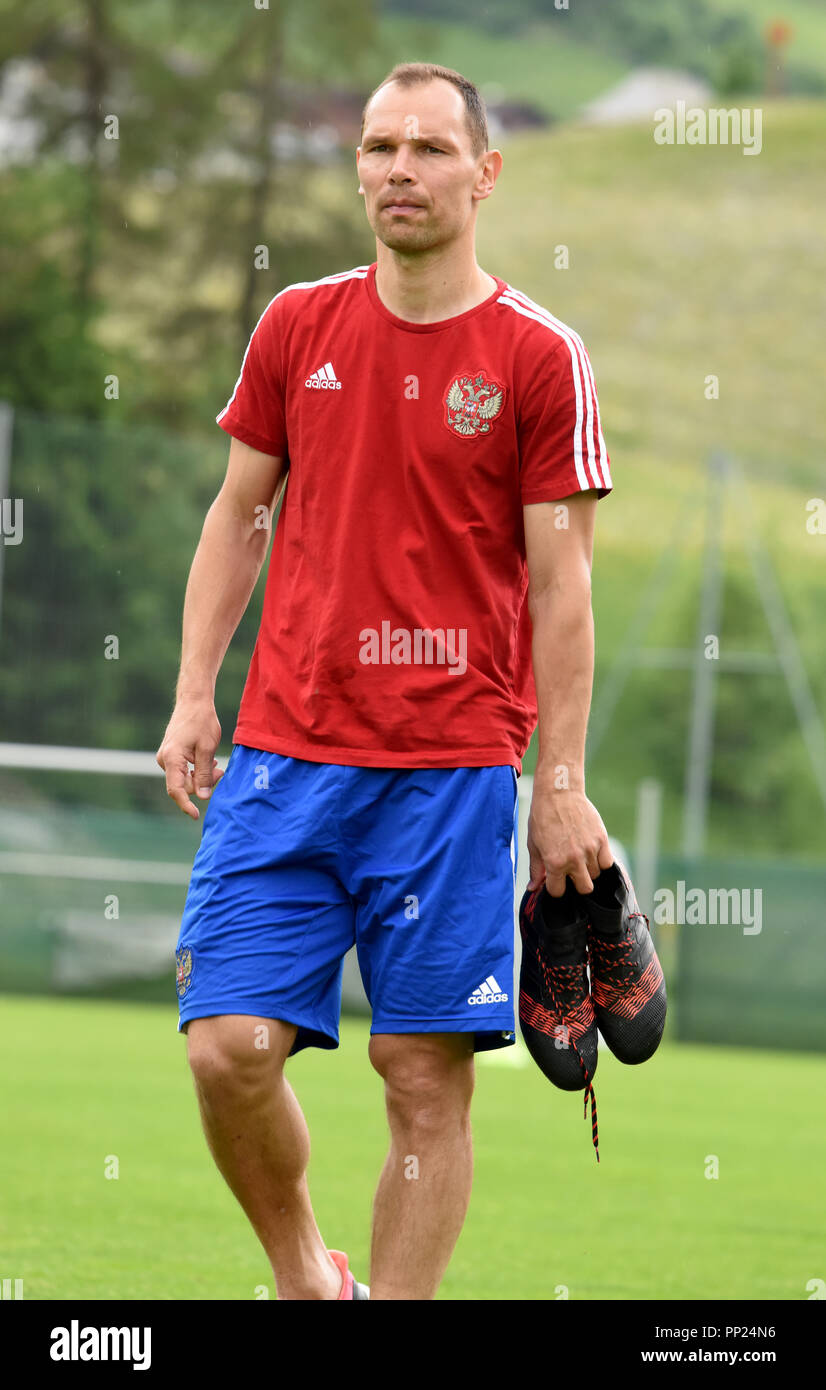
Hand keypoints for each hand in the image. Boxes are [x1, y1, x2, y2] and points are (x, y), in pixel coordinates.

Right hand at [156, 697, 223, 819]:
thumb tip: (202, 797)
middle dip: (202, 785)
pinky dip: (196, 770)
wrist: (193, 702)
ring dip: (201, 777)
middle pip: (182, 785)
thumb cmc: (202, 721)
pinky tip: (208, 763)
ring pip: (184, 779)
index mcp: (172, 758)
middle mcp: (164, 759)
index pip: (176, 789)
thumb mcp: (207, 748)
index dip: (186, 805)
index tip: (196, 815)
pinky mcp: (170, 755)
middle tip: (221, 773)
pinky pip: (183, 771)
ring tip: (217, 766)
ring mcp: (166, 757)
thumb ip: (204, 773)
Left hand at [527, 784, 612, 896]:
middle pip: (584, 888)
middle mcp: (574, 859)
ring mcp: (590, 849)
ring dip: (588, 870)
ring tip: (579, 856)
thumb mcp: (533, 845)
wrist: (558, 793)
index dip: (555, 887)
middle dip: (576, 883)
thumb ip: (536, 869)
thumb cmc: (542, 818)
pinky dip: (601, 861)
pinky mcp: (601, 839)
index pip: (558, 891)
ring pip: (596, 875)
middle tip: (570, 871)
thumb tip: (533, 888)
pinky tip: (591, 853)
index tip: (555, 879)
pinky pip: (607, 862)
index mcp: (554, 863)